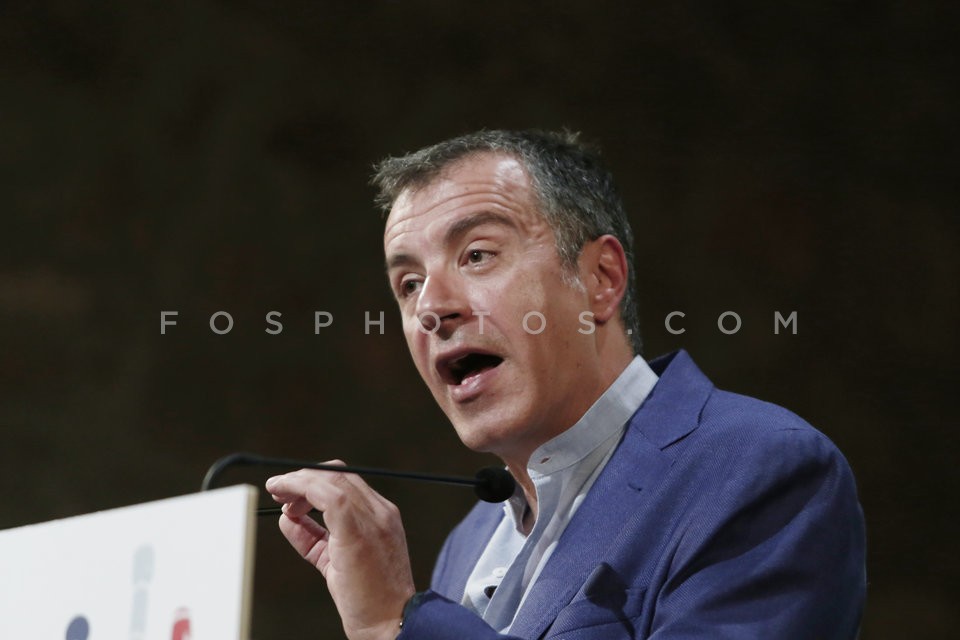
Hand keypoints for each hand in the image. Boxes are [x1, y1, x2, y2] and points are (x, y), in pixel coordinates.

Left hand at [265, 462, 415, 639]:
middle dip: (303, 477)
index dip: (314, 480)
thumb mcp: (334, 561)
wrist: (391, 623)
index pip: (345, 481)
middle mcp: (380, 512)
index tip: (290, 492)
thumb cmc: (368, 600)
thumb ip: (312, 537)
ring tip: (279, 495)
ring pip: (332, 480)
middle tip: (279, 490)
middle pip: (338, 474)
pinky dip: (305, 491)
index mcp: (380, 516)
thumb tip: (287, 518)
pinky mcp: (358, 533)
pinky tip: (289, 503)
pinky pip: (330, 497)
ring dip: (300, 482)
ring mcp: (373, 519)